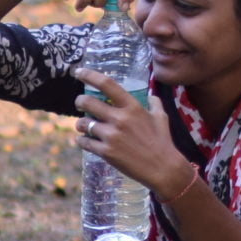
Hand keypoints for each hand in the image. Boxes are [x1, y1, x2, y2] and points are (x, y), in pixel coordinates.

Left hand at [75, 69, 197, 196]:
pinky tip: (84, 141)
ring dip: (80, 124)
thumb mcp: (161, 118)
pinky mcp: (106, 152)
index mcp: (132, 107)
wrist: (163, 168)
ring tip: (83, 126)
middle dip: (80, 102)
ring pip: (82, 124)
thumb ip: (154, 104)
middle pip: (87, 103)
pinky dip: (81, 141)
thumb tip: (151, 96)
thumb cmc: (163, 141)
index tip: (78, 72)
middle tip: (80, 104)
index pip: (107, 84)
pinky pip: (84, 142)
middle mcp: (120, 118)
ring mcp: (111, 135)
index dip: (89, 75)